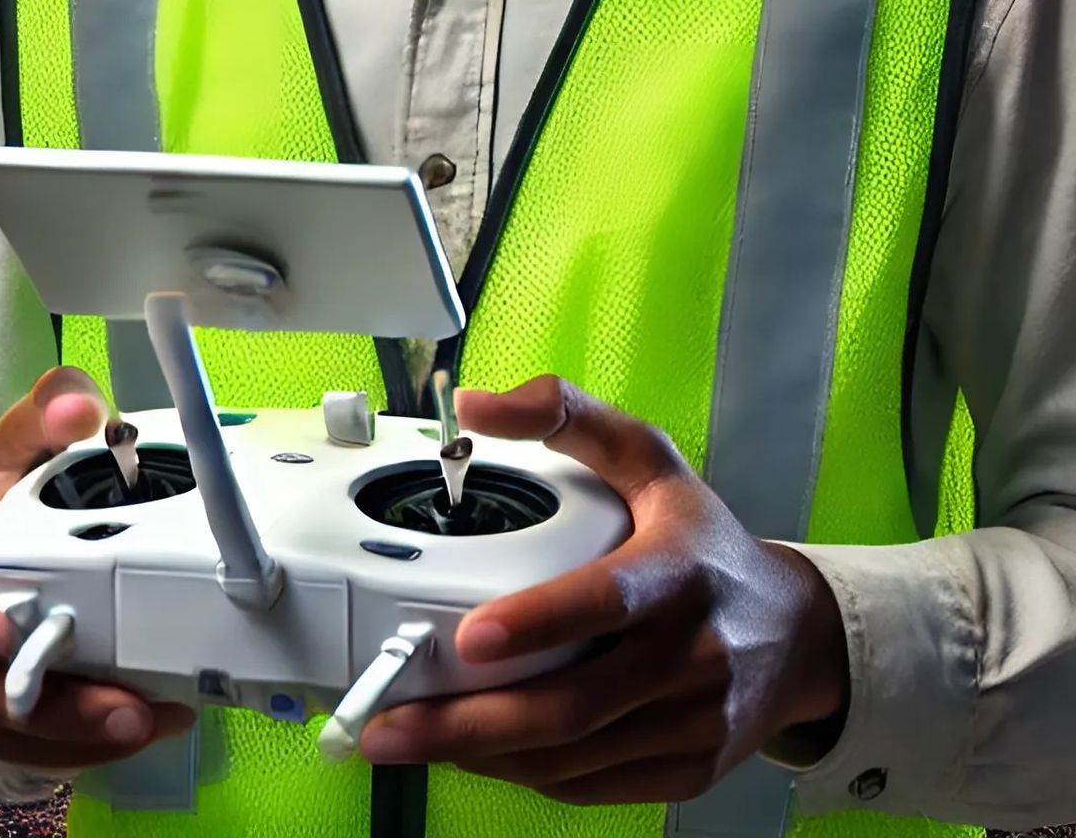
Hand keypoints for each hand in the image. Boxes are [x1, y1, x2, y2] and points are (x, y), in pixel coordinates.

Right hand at [0, 365, 195, 769]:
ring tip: (146, 723)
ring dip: (70, 739)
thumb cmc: (1, 493)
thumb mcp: (22, 443)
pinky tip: (141, 730)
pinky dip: (79, 747)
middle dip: (39, 708)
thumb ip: (48, 413)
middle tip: (118, 707)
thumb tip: (78, 407)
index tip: (1, 634)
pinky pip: (22, 750)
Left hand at [358, 375, 849, 804]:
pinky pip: (592, 784)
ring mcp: (694, 724)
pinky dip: (526, 774)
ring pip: (575, 755)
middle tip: (391, 721)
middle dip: (473, 721)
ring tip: (409, 737)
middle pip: (574, 704)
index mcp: (680, 572)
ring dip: (484, 755)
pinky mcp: (687, 770)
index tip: (471, 636)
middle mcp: (693, 655)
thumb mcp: (648, 456)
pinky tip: (475, 754)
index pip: (608, 600)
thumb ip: (563, 413)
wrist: (798, 634)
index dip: (540, 621)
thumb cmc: (702, 538)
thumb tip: (473, 405)